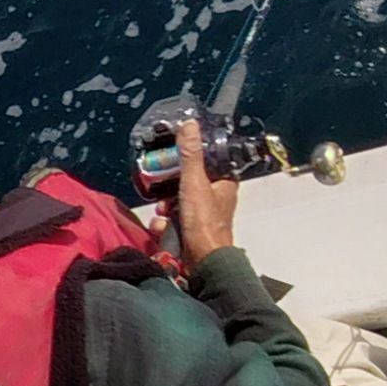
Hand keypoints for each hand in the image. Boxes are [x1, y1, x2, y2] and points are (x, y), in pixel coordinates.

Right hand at [173, 117, 239, 269]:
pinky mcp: (192, 231)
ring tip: (162, 211)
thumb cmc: (203, 222)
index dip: (192, 160)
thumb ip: (190, 154)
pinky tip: (161, 227)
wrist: (202, 261)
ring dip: (166, 206)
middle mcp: (217, 199)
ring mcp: (204, 216)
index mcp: (225, 184)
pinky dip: (165, 223)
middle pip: (190, 182)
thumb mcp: (194, 182)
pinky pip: (174, 221)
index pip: (209, 163)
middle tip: (164, 187)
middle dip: (171, 186)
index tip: (176, 158)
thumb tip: (189, 124)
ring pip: (179, 202)